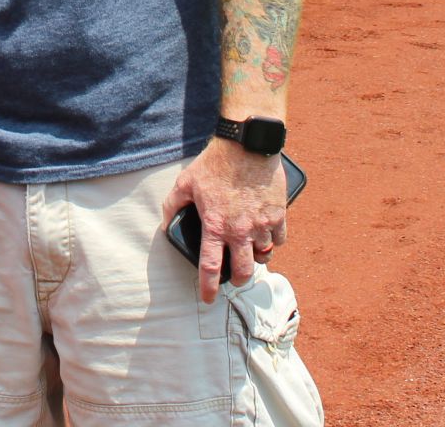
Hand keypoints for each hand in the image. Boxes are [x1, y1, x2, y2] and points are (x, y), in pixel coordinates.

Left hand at [160, 138, 289, 304]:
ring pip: (263, 256)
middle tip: (235, 276)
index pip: (210, 267)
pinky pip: (280, 239)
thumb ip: (173, 205)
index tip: (208, 298)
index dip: (209, 288)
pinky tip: (267, 234)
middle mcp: (239, 231)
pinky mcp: (278, 215)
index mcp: (215, 226)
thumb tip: (165, 222)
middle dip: (238, 279)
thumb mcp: (186, 182)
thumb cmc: (215, 163)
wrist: (247, 145)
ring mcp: (261, 224)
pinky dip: (274, 241)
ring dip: (256, 257)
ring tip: (250, 251)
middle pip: (243, 271)